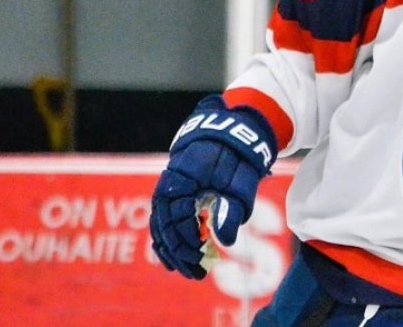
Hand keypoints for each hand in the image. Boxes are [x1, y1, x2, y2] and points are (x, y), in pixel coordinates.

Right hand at [149, 95, 276, 278]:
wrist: (232, 128)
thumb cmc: (239, 154)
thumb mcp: (242, 180)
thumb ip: (233, 207)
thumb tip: (225, 240)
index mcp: (184, 178)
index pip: (177, 219)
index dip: (186, 244)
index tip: (200, 262)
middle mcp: (170, 182)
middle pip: (165, 224)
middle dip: (178, 252)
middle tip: (195, 274)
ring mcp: (169, 184)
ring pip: (160, 222)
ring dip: (170, 248)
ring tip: (183, 270)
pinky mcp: (173, 187)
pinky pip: (163, 215)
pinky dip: (167, 236)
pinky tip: (173, 255)